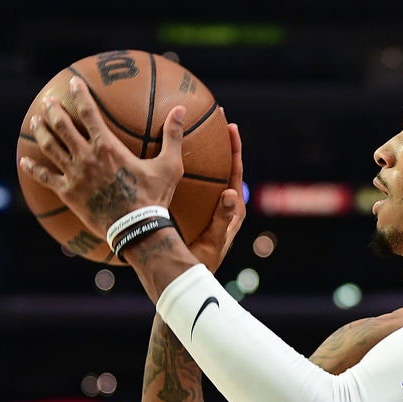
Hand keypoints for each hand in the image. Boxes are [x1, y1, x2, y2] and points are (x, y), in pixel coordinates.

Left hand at [19, 76, 184, 236]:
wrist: (137, 229)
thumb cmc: (154, 198)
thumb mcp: (170, 166)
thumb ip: (173, 136)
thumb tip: (181, 110)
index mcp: (107, 147)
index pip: (89, 112)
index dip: (80, 95)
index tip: (73, 82)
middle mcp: (86, 157)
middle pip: (62, 126)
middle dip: (53, 110)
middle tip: (48, 101)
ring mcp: (74, 175)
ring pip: (50, 147)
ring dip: (40, 132)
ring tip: (35, 121)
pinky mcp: (68, 193)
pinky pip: (45, 178)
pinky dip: (33, 169)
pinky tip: (23, 161)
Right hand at [187, 120, 244, 272]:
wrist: (186, 279)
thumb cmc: (200, 263)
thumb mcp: (212, 241)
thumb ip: (222, 220)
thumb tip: (232, 192)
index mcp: (232, 211)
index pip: (236, 174)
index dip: (234, 150)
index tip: (231, 128)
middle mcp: (223, 206)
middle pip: (224, 168)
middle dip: (220, 144)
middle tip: (214, 120)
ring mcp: (209, 208)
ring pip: (208, 175)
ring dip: (203, 155)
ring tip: (193, 131)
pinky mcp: (196, 213)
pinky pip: (193, 186)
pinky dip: (184, 171)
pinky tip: (166, 159)